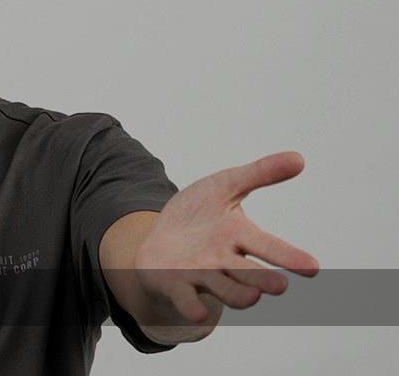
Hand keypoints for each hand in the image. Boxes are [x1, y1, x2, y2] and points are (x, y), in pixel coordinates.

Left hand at [134, 151, 319, 323]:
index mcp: (239, 237)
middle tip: (279, 286)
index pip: (269, 247)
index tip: (312, 267)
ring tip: (251, 297)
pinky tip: (200, 311)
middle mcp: (225, 261)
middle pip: (249, 274)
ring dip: (236, 294)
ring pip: (224, 290)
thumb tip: (299, 158)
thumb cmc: (197, 215)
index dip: (290, 257)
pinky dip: (192, 306)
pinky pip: (185, 299)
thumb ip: (258, 174)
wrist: (157, 239)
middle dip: (263, 280)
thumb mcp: (223, 186)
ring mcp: (200, 275)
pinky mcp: (175, 285)